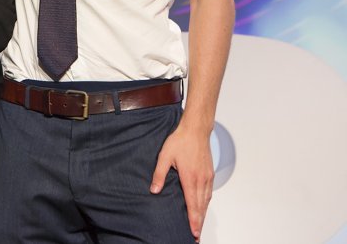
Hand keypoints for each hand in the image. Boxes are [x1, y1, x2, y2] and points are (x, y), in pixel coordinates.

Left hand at [150, 122, 212, 240]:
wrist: (195, 130)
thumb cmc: (180, 141)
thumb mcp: (164, 157)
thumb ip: (159, 174)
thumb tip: (154, 190)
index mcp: (190, 178)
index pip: (192, 204)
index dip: (193, 220)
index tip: (194, 232)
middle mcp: (201, 180)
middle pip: (201, 207)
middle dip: (199, 222)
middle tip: (196, 235)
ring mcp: (207, 177)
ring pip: (206, 201)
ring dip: (203, 215)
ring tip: (199, 226)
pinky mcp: (209, 173)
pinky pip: (209, 193)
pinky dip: (206, 203)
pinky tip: (202, 207)